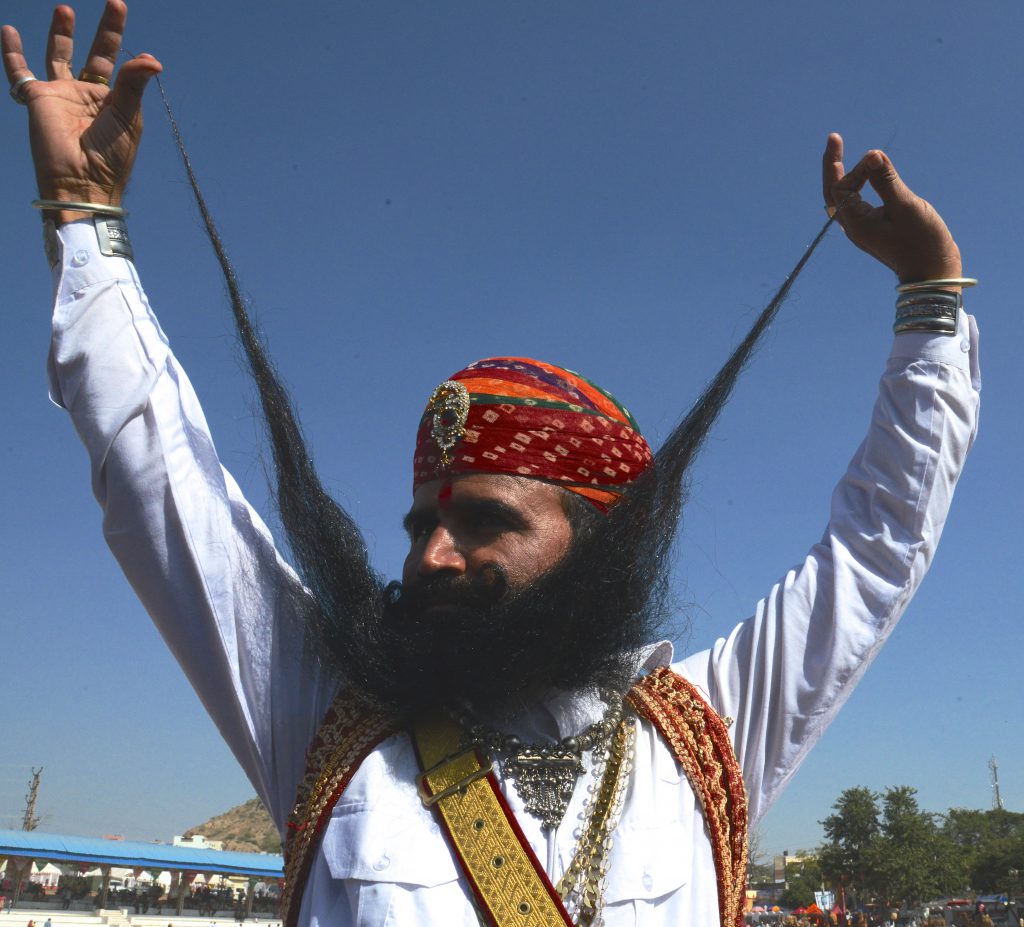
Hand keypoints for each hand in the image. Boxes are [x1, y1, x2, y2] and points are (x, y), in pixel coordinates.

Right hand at [2, 1, 160, 223]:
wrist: (81, 180)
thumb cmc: (110, 156)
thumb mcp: (127, 117)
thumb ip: (133, 85)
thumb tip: (151, 59)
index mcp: (113, 101)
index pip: (120, 64)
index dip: (121, 39)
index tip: (121, 8)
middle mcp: (88, 95)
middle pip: (95, 54)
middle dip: (105, 30)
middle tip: (114, 1)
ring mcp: (61, 95)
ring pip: (59, 56)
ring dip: (62, 34)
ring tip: (66, 9)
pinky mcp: (37, 98)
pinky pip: (19, 70)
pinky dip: (11, 51)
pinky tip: (7, 29)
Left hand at [823, 133, 961, 285]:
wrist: (933, 273)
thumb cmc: (923, 242)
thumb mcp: (906, 207)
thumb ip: (886, 181)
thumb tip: (871, 154)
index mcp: (856, 224)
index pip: (841, 187)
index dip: (855, 168)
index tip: (878, 160)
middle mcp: (854, 226)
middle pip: (833, 192)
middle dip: (832, 165)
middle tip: (834, 138)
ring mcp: (863, 228)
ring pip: (843, 197)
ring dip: (843, 174)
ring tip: (839, 151)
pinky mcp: (874, 227)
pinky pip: (857, 202)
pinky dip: (857, 185)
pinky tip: (863, 173)